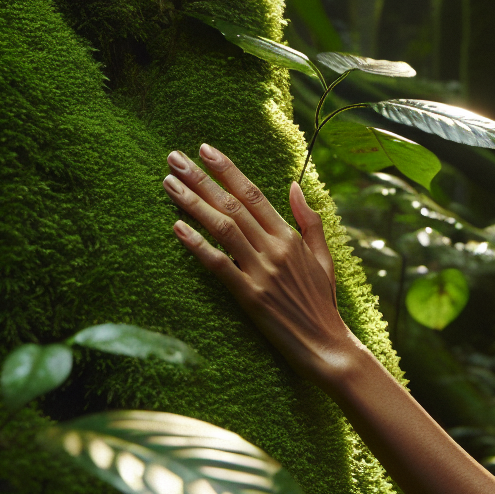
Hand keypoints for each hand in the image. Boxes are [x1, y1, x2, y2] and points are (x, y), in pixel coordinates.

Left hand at [163, 145, 353, 381]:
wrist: (326, 343)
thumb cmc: (322, 299)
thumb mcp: (322, 254)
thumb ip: (308, 218)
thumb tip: (293, 185)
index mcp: (290, 236)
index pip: (254, 193)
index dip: (229, 170)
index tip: (207, 150)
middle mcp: (274, 248)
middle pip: (232, 204)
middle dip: (201, 178)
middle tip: (175, 158)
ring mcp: (260, 271)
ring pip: (222, 228)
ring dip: (193, 203)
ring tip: (169, 184)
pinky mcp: (248, 296)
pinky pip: (218, 265)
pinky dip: (197, 245)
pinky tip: (177, 227)